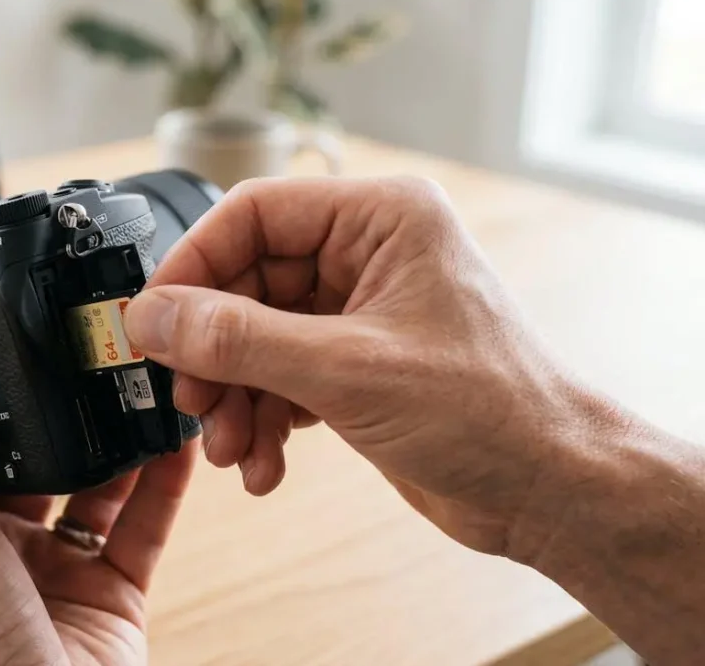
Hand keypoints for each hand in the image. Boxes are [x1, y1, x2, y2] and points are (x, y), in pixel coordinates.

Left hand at [0, 330, 197, 664]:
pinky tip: (173, 443)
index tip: (1, 336)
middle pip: (33, 460)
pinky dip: (162, 485)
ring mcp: (54, 574)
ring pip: (93, 487)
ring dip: (116, 437)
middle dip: (60, 409)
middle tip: (87, 351)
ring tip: (138, 381)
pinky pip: (142, 527)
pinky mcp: (110, 597)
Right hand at [123, 177, 596, 558]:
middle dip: (214, 351)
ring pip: (256, 338)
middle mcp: (368, 254)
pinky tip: (262, 463)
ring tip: (231, 447)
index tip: (153, 318)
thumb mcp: (346, 372)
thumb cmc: (492, 413)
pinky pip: (279, 377)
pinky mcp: (355, 365)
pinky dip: (261, 420)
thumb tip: (152, 317)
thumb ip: (238, 341)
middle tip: (191, 399)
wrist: (552, 491)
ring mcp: (360, 312)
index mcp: (382, 218)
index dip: (194, 265)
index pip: (254, 214)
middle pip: (246, 283)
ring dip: (233, 397)